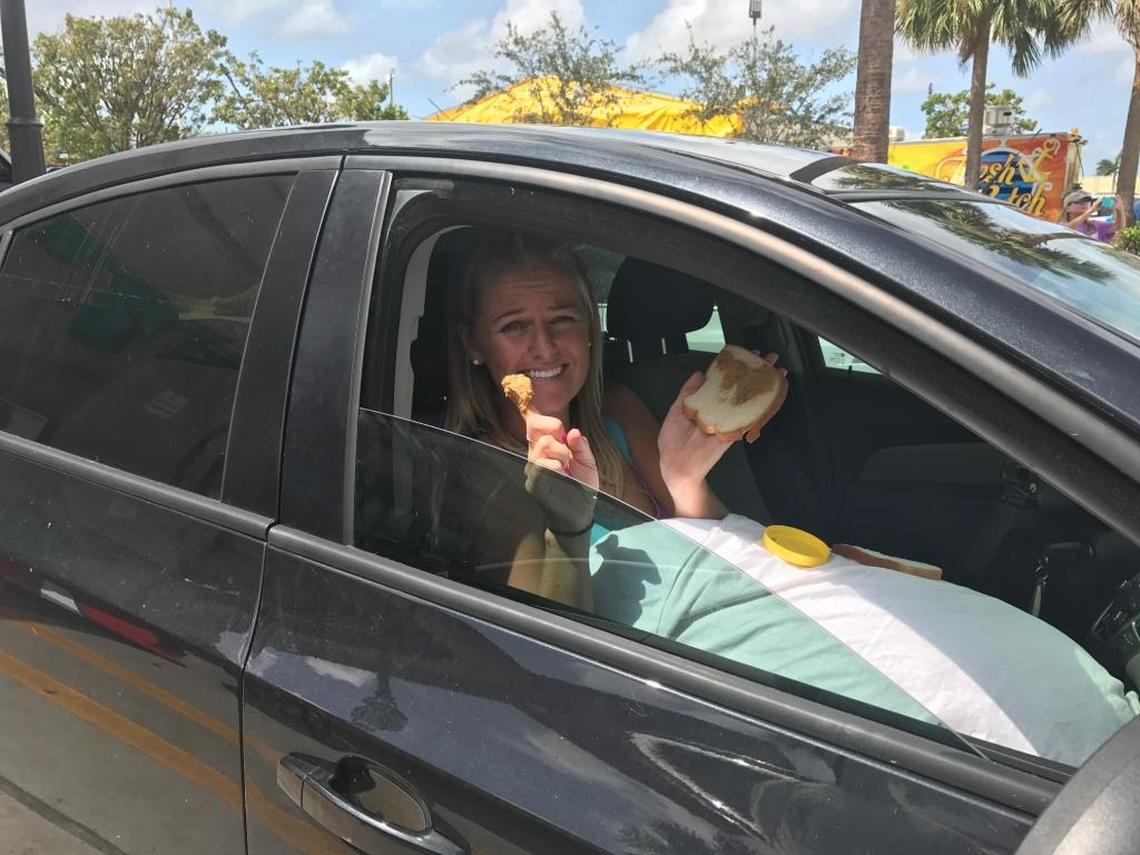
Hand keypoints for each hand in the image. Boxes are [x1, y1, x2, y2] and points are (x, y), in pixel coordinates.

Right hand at [524, 412, 597, 534]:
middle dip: (559, 438)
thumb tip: (574, 432)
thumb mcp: (587, 461)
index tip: (563, 434)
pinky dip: (556, 466)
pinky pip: (541, 465)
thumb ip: (581, 446)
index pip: (534, 422)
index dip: (549, 422)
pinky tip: (562, 475)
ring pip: (543, 445)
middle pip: (537, 430)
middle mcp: (535, 454)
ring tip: (566, 467)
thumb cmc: (581, 484)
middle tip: (567, 455)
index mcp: (545, 445)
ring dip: (561, 453)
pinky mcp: (534, 481)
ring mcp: (533, 468)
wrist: (580, 510)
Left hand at [658, 353, 786, 492]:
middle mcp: (720, 409)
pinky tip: (772, 396)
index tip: (748, 354)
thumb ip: (688, 392)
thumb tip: (699, 373)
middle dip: (756, 372)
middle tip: (770, 358)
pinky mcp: (733, 432)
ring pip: (749, 400)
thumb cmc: (673, 439)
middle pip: (741, 386)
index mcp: (706, 402)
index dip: (737, 366)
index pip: (725, 379)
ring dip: (764, 385)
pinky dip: (761, 408)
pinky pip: (748, 419)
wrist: (675, 463)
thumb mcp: (677, 409)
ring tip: (776, 371)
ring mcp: (728, 420)